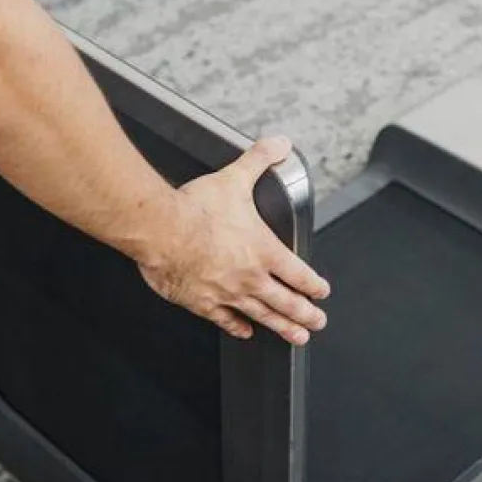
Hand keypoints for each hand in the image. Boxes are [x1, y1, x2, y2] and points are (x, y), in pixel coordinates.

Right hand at [137, 136, 330, 344]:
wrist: (160, 229)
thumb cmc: (195, 209)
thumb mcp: (235, 179)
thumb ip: (259, 161)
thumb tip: (280, 145)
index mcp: (263, 250)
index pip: (298, 273)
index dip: (314, 285)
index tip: (322, 292)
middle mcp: (250, 276)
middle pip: (286, 302)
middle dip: (305, 314)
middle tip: (317, 323)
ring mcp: (227, 292)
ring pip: (263, 315)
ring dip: (282, 327)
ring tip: (296, 336)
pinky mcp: (202, 302)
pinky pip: (226, 319)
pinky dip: (237, 327)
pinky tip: (245, 332)